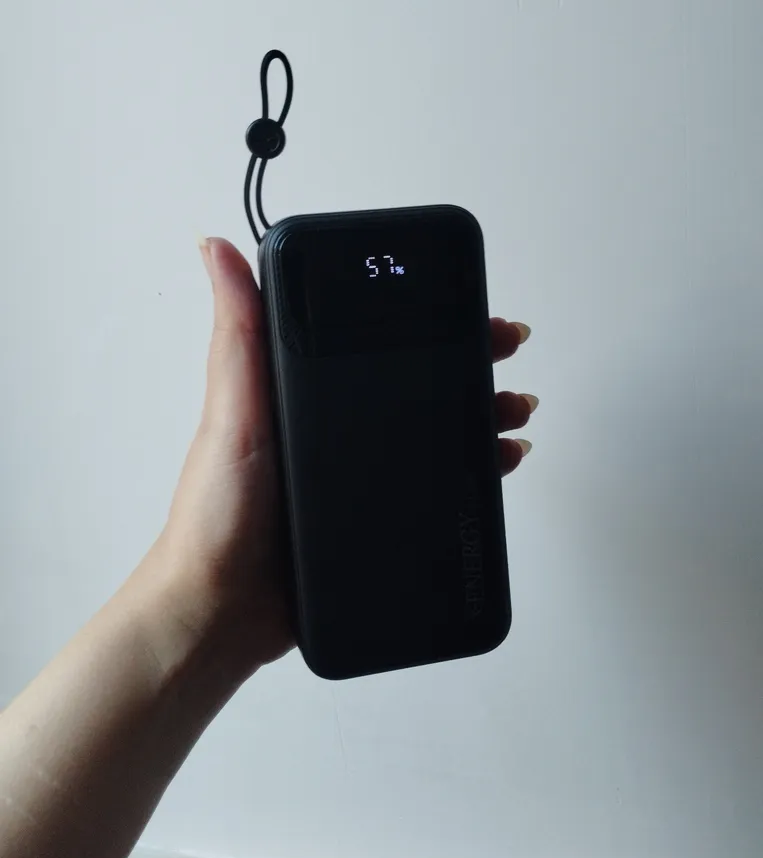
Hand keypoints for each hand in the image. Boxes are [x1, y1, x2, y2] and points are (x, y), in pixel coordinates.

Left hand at [150, 238, 536, 680]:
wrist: (225, 610)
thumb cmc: (218, 511)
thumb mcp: (234, 410)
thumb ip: (239, 333)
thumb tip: (214, 246)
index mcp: (301, 389)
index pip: (372, 335)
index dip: (422, 313)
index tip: (461, 299)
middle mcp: (333, 423)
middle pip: (415, 378)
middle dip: (467, 359)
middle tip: (504, 348)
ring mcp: (358, 470)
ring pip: (435, 427)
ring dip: (481, 410)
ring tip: (512, 408)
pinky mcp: (373, 514)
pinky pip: (436, 481)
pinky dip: (474, 466)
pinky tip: (498, 461)